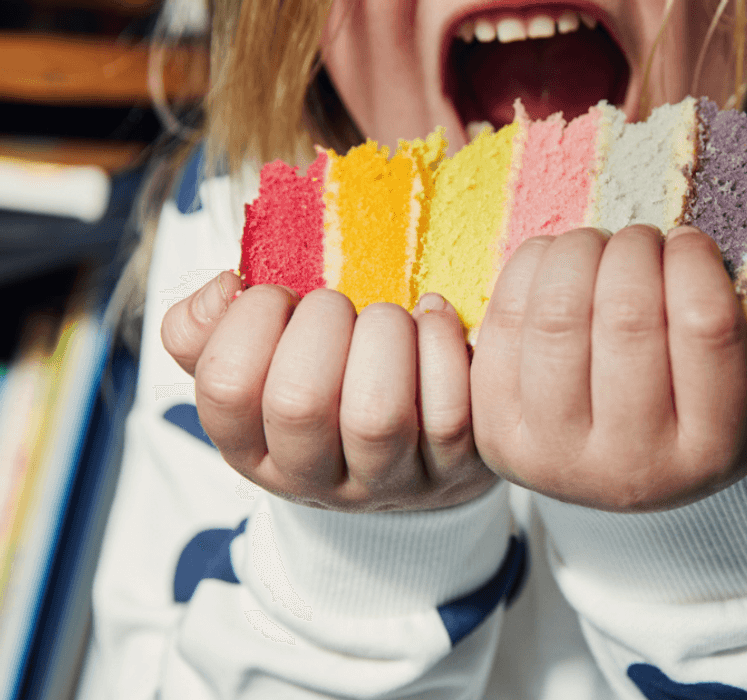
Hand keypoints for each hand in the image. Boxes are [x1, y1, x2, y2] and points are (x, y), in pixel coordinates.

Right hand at [161, 273, 495, 511]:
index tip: (279, 296)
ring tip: (388, 316)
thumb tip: (225, 288)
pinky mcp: (454, 470)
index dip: (250, 322)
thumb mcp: (257, 363)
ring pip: (376, 416)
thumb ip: (208, 326)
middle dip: (322, 324)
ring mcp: (388, 480)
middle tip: (338, 305)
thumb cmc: (326, 386)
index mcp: (252, 447)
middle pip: (300, 403)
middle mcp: (315, 477)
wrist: (415, 453)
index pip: (226, 389)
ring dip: (384, 335)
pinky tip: (433, 319)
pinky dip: (442, 346)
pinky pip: (449, 413)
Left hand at [470, 225, 746, 511]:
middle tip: (644, 240)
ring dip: (582, 249)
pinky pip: (503, 319)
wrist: (622, 473)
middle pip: (625, 313)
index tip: (690, 243)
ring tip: (603, 249)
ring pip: (557, 310)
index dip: (694, 257)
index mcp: (711, 452)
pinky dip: (530, 266)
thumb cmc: (710, 411)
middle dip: (636, 247)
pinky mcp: (494, 433)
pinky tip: (559, 266)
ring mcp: (552, 457)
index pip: (704, 322)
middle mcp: (630, 471)